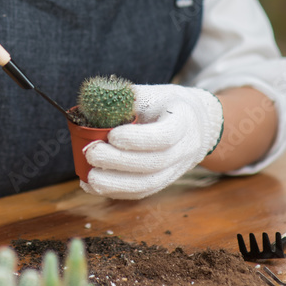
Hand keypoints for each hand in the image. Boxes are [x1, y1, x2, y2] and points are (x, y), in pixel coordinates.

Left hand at [79, 84, 223, 199]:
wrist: (196, 125)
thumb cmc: (168, 105)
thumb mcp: (155, 93)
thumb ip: (129, 98)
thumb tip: (95, 102)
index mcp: (183, 122)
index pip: (164, 136)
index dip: (137, 139)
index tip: (112, 136)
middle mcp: (184, 150)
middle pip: (154, 163)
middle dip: (119, 162)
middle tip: (92, 153)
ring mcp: (175, 170)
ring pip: (148, 184)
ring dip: (116, 184)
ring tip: (89, 177)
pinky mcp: (163, 182)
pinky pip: (141, 192)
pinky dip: (115, 192)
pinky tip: (92, 186)